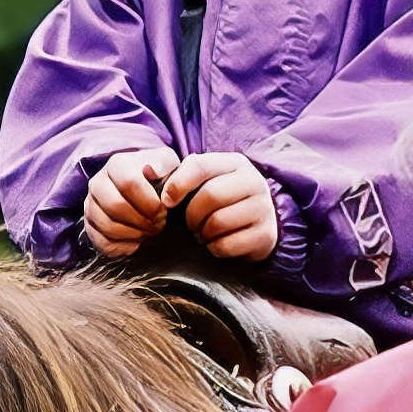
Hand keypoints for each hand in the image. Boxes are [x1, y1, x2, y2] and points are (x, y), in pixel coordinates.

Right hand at [82, 143, 177, 256]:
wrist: (146, 188)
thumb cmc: (159, 177)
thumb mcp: (169, 165)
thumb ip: (168, 169)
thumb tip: (156, 177)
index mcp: (117, 164)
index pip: (129, 183)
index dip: (149, 202)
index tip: (163, 210)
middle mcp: (98, 182)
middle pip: (115, 206)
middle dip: (142, 220)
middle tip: (158, 224)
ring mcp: (90, 205)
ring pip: (107, 226)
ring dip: (134, 234)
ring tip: (149, 231)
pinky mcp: (89, 225)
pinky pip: (101, 242)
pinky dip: (122, 247)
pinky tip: (136, 242)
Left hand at [161, 146, 280, 261]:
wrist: (258, 225)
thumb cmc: (222, 201)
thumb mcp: (204, 182)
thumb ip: (177, 174)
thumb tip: (147, 170)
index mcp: (235, 163)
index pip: (200, 165)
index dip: (177, 184)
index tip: (167, 202)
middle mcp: (253, 181)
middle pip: (210, 195)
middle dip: (192, 215)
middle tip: (189, 224)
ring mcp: (263, 208)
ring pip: (218, 222)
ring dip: (202, 233)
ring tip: (202, 233)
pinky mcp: (265, 235)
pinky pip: (227, 245)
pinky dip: (214, 248)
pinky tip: (215, 244)